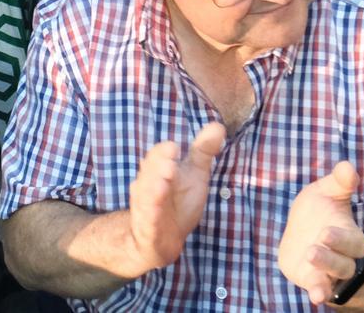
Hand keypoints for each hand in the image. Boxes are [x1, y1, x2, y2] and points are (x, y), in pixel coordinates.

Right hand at [124, 120, 225, 277]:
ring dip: (152, 191)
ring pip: (145, 197)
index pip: (158, 155)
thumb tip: (218, 126)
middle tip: (169, 164)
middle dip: (157, 168)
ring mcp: (146, 207)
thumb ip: (203, 151)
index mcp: (158, 169)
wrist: (163, 237)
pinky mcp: (148, 229)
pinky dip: (149, 217)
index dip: (164, 152)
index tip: (174, 148)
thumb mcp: (194, 174)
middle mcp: (147, 185)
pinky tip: (155, 212)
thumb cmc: (179, 200)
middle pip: (149, 173)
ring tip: (161, 185)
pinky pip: (147, 222)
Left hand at [277, 160, 363, 304]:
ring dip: (322, 269)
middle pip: (344, 264)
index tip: (326, 231)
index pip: (352, 242)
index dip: (341, 239)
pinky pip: (319, 289)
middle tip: (317, 244)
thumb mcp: (327, 192)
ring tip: (309, 255)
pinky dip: (318, 292)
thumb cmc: (320, 211)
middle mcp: (342, 258)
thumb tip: (349, 166)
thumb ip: (340, 181)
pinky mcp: (311, 279)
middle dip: (331, 256)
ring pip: (331, 277)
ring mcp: (327, 272)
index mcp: (350, 238)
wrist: (302, 233)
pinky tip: (315, 297)